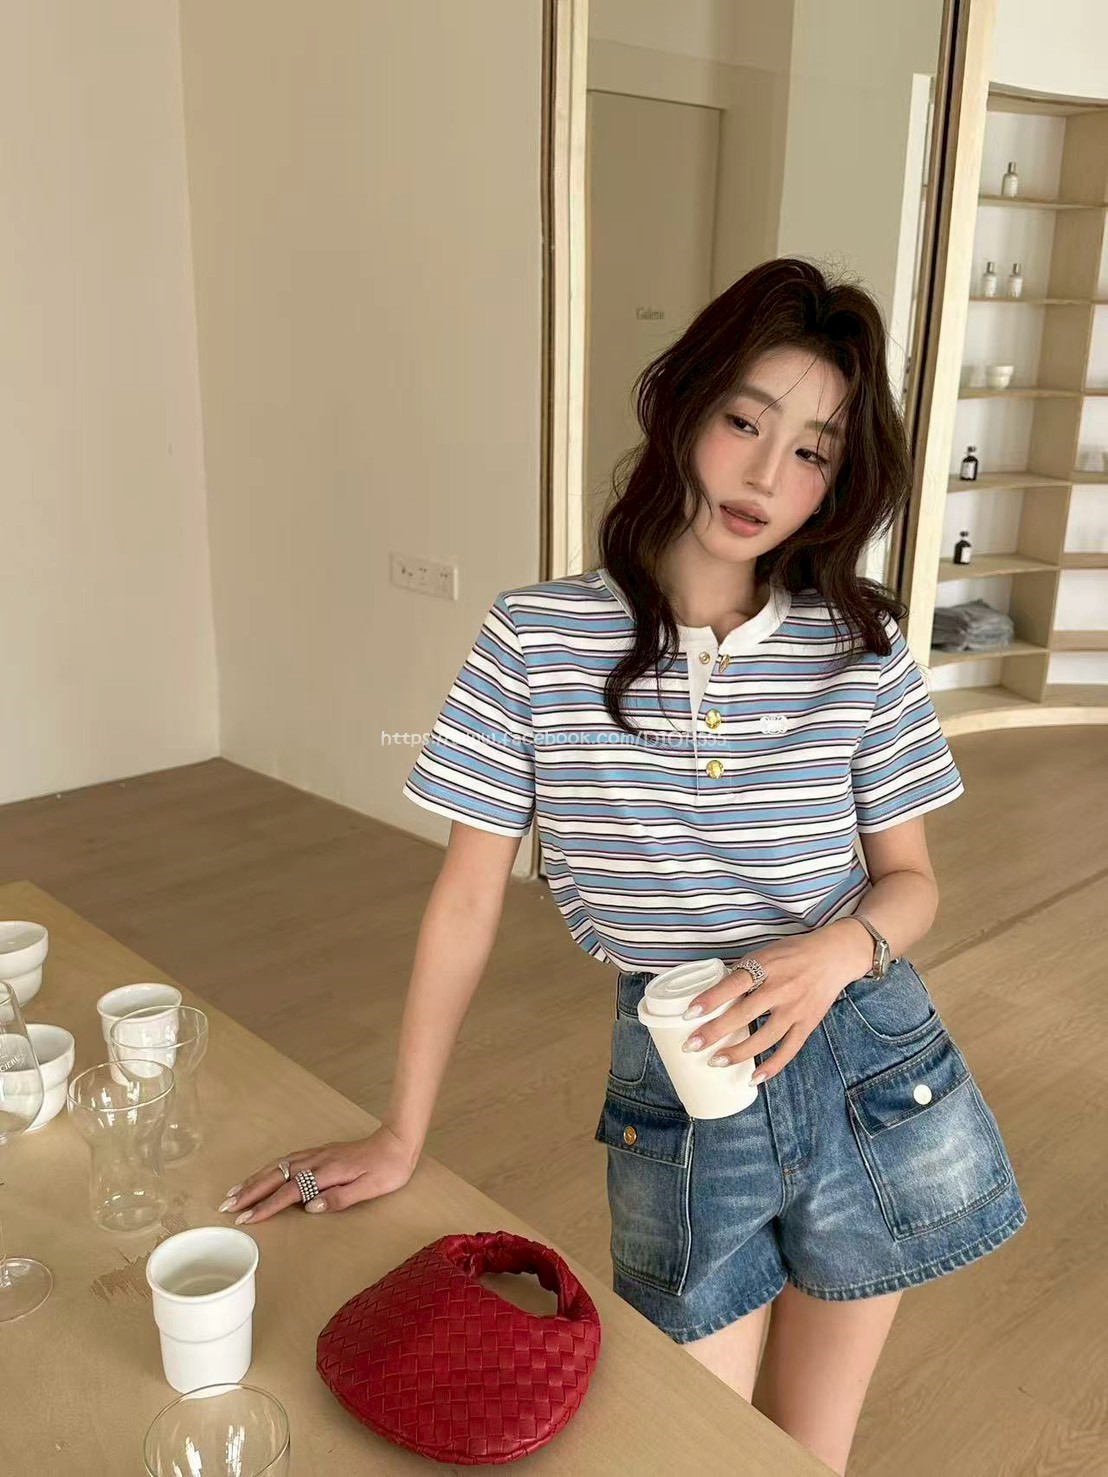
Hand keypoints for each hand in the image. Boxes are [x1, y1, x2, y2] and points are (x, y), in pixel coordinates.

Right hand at [219, 1124, 419, 1223]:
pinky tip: (262, 1174)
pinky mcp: (320, 1152)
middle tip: (227, 1206)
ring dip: (255, 1178)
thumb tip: (310, 1207)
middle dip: (250, 1191)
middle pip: (276, 1175)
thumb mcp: (370, 1189)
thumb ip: (340, 1198)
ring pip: (278, 1165)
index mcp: (328, 1172)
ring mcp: (317, 1154)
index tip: (247, 1219)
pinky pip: (287, 1159)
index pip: (289, 1191)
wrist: (398, 1143)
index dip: (267, 1206)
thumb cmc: (387, 1170)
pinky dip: (269, 1168)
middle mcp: (317, 1160)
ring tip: (235, 1192)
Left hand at [678, 923, 871, 1085]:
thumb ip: (744, 972)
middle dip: (716, 1031)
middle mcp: (781, 989)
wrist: (833, 956)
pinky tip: (753, 1078)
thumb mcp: (765, 953)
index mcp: (767, 966)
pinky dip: (772, 1066)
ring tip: (716, 1061)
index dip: (711, 999)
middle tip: (692, 1045)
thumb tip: (715, 995)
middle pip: (744, 1014)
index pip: (734, 984)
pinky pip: (789, 1050)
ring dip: (738, 1052)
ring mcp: (796, 1009)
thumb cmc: (792, 953)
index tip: (689, 1014)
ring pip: (765, 1037)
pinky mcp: (808, 1024)